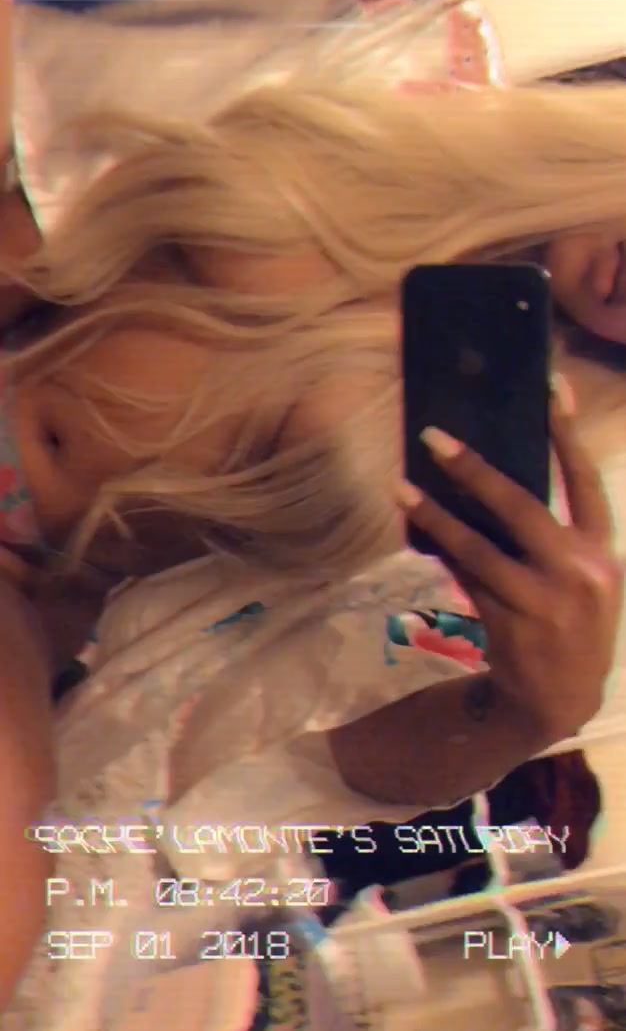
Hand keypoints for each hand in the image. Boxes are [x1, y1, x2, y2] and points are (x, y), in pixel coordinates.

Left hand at [397, 390, 622, 745]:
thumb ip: (556, 535)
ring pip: (479, 546)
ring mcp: (543, 601)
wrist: (562, 702)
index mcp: (603, 551)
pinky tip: (416, 527)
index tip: (551, 385)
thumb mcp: (583, 578)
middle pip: (520, 506)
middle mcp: (579, 572)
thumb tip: (492, 476)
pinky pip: (465, 576)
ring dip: (435, 514)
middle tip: (436, 438)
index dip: (568, 432)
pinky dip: (441, 551)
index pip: (587, 480)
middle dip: (474, 469)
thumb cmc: (570, 623)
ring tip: (400, 486)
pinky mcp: (509, 623)